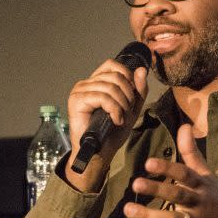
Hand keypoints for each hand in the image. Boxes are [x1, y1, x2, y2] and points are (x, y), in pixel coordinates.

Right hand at [65, 60, 147, 190]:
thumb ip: (138, 90)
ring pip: (110, 87)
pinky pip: (102, 97)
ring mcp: (79, 91)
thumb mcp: (131, 108)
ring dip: (122, 104)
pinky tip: (115, 120)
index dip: (127, 77)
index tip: (131, 97)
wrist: (100, 152)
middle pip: (115, 76)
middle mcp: (86, 83)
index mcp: (96, 82)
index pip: (113, 65)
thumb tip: (141, 69)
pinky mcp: (77, 101)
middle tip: (127, 111)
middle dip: (128, 95)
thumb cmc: (112, 132)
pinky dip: (114, 110)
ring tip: (121, 118)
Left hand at [123, 124, 217, 217]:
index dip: (168, 169)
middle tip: (136, 184)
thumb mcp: (206, 175)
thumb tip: (184, 125)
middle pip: (178, 196)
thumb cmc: (216, 197)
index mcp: (201, 185)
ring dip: (150, 216)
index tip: (148, 163)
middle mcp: (199, 203)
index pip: (185, 174)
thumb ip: (191, 153)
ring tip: (128, 209)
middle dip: (158, 190)